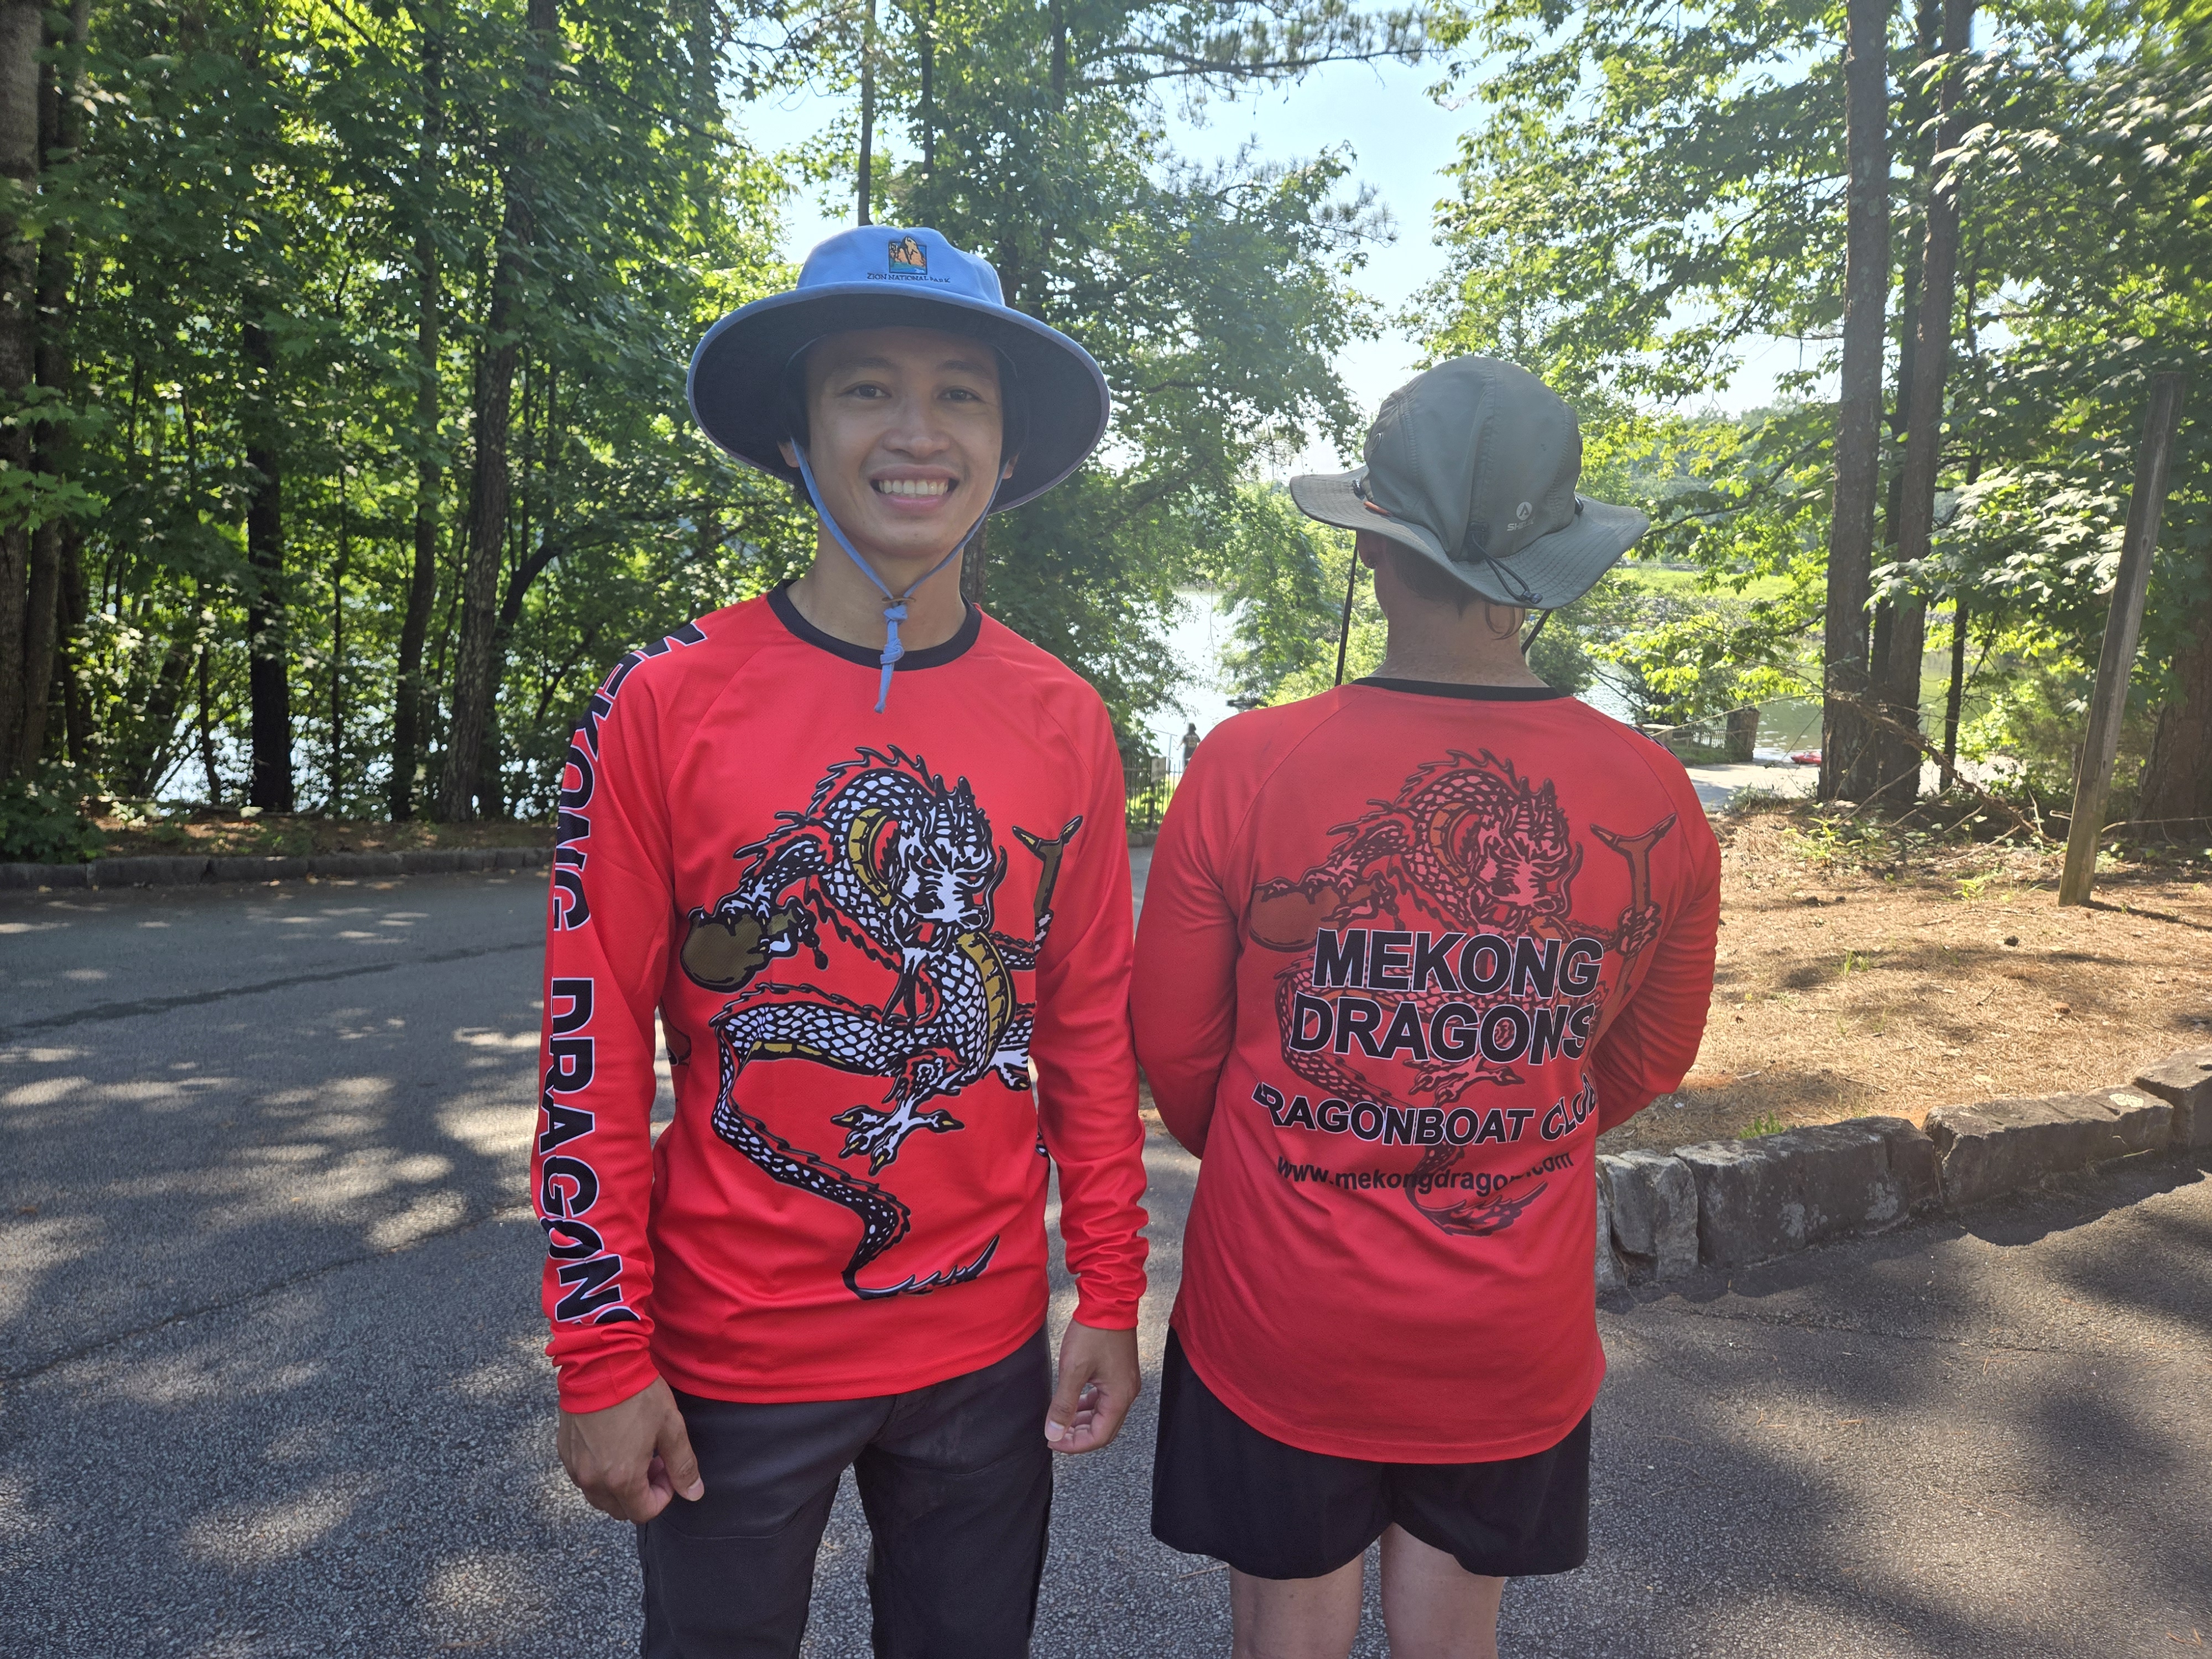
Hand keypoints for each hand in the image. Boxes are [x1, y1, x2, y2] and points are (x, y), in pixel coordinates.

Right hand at [557, 1376, 703, 1522]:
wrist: (600, 1363)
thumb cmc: (638, 1394)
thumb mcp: (670, 1427)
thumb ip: (683, 1465)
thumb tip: (694, 1494)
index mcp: (621, 1478)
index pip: (643, 1512)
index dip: (662, 1496)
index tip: (668, 1470)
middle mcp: (593, 1479)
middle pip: (620, 1509)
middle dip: (641, 1493)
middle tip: (654, 1462)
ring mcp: (575, 1466)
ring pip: (599, 1496)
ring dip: (619, 1486)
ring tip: (634, 1452)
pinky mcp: (564, 1451)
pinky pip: (583, 1477)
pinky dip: (599, 1472)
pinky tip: (612, 1445)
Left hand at [1044, 1319, 1139, 1454]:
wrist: (1108, 1300)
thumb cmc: (1093, 1332)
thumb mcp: (1073, 1369)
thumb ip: (1063, 1405)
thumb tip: (1054, 1433)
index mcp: (1119, 1397)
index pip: (1099, 1437)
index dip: (1074, 1444)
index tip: (1052, 1441)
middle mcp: (1127, 1393)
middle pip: (1104, 1429)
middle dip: (1078, 1436)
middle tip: (1054, 1434)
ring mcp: (1125, 1382)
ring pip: (1104, 1414)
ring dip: (1083, 1421)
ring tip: (1061, 1421)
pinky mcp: (1120, 1372)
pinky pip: (1105, 1399)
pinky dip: (1089, 1406)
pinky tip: (1073, 1403)